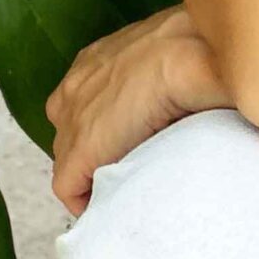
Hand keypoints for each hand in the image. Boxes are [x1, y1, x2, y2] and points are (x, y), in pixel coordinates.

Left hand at [44, 3, 228, 215]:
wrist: (186, 55)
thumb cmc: (189, 52)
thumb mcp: (166, 60)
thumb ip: (157, 77)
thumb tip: (177, 100)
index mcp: (94, 63)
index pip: (84, 106)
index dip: (103, 133)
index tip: (125, 148)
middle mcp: (73, 88)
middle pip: (70, 133)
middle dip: (95, 154)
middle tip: (128, 170)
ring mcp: (71, 119)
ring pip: (68, 160)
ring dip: (94, 175)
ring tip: (128, 186)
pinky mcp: (78, 151)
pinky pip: (69, 188)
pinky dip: (89, 202)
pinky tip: (117, 206)